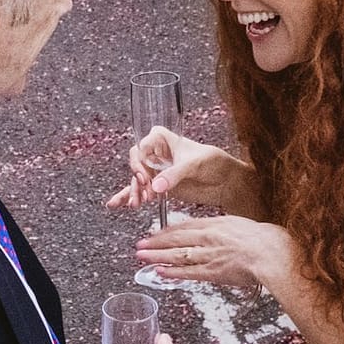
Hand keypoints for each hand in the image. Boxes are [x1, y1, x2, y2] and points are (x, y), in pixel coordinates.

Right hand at [106, 127, 236, 210]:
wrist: (226, 182)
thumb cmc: (214, 163)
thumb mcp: (194, 164)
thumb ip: (174, 174)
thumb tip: (155, 186)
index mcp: (164, 139)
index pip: (142, 146)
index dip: (140, 161)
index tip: (145, 176)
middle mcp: (157, 154)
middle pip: (137, 163)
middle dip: (137, 179)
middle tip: (145, 191)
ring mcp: (157, 171)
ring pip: (137, 180)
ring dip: (134, 191)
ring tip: (136, 204)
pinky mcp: (159, 187)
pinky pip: (141, 190)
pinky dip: (128, 196)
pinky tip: (116, 204)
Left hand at [136, 214, 294, 290]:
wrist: (272, 253)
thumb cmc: (264, 239)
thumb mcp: (240, 225)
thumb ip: (225, 229)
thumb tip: (218, 232)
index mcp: (216, 224)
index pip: (185, 226)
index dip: (167, 231)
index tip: (155, 233)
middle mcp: (209, 237)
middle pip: (176, 239)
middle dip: (156, 242)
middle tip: (140, 244)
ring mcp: (209, 255)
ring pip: (177, 255)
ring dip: (157, 256)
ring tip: (142, 257)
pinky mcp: (213, 272)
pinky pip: (188, 272)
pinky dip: (172, 272)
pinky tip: (160, 271)